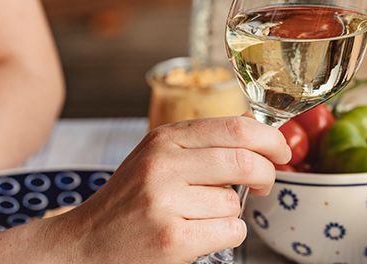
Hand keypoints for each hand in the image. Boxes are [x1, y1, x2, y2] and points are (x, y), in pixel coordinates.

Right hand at [46, 117, 290, 262]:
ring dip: (233, 212)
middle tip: (266, 183)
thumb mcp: (160, 155)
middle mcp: (162, 165)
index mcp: (165, 138)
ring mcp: (164, 202)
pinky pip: (230, 231)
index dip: (270, 139)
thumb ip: (204, 141)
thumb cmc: (131, 199)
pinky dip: (227, 234)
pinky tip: (200, 234)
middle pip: (244, 160)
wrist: (85, 243)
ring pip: (236, 202)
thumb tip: (256, 125)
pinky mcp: (170, 239)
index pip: (235, 127)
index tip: (281, 151)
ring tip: (203, 215)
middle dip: (267, 174)